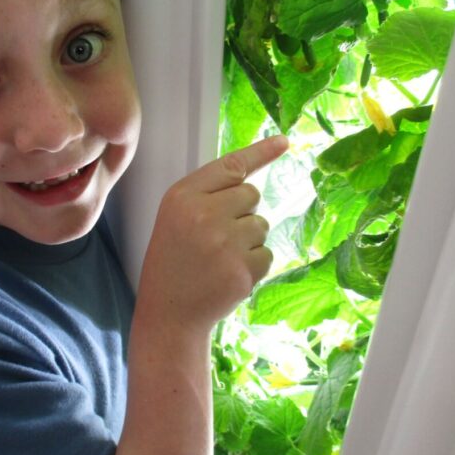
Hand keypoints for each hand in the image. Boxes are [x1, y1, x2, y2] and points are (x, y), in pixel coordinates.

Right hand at [137, 135, 288, 335]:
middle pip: (251, 194)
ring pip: (261, 225)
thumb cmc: (174, 260)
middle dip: (242, 212)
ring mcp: (224, 242)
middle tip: (217, 236)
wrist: (170, 313)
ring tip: (220, 259)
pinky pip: (266, 254)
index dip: (260, 152)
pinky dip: (254, 265)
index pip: (230, 166)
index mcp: (182, 197)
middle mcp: (203, 214)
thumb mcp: (175, 218)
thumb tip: (251, 178)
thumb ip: (206, 194)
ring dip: (249, 241)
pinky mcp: (242, 269)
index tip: (285, 141)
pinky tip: (228, 275)